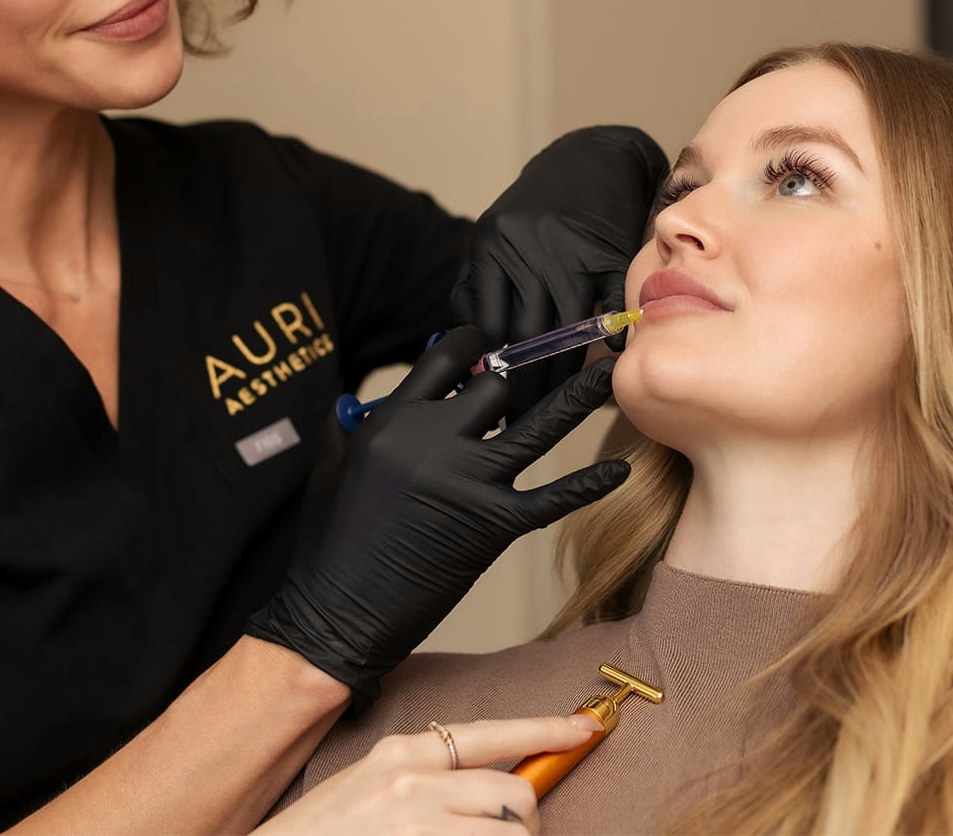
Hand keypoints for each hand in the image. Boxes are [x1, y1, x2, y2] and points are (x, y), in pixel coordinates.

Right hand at [246, 328, 628, 707]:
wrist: (340, 612)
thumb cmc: (333, 543)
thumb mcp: (337, 464)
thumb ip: (359, 422)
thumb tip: (373, 396)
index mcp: (393, 419)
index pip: (445, 356)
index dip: (473, 343)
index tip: (490, 340)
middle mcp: (432, 440)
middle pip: (495, 386)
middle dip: (512, 385)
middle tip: (530, 384)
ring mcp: (466, 482)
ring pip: (535, 424)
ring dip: (578, 396)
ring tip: (610, 372)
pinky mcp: (492, 526)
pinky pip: (551, 497)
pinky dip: (588, 485)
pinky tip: (619, 470)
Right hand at [255, 715, 601, 835]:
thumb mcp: (372, 789)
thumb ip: (430, 781)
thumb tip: (496, 792)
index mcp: (400, 755)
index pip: (489, 733)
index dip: (546, 731)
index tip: (585, 729)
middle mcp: (411, 784)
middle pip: (513, 796)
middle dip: (522, 824)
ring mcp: (417, 827)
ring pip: (511, 835)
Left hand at [451, 126, 668, 412]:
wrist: (594, 156)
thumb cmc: (539, 208)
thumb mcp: (495, 235)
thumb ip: (476, 287)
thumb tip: (458, 349)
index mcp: (491, 247)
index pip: (488, 326)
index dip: (489, 373)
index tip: (490, 406)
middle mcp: (527, 249)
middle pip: (524, 336)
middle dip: (523, 386)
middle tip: (521, 422)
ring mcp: (570, 250)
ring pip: (564, 330)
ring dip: (562, 376)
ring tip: (557, 411)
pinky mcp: (610, 250)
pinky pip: (608, 306)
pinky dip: (609, 339)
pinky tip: (607, 368)